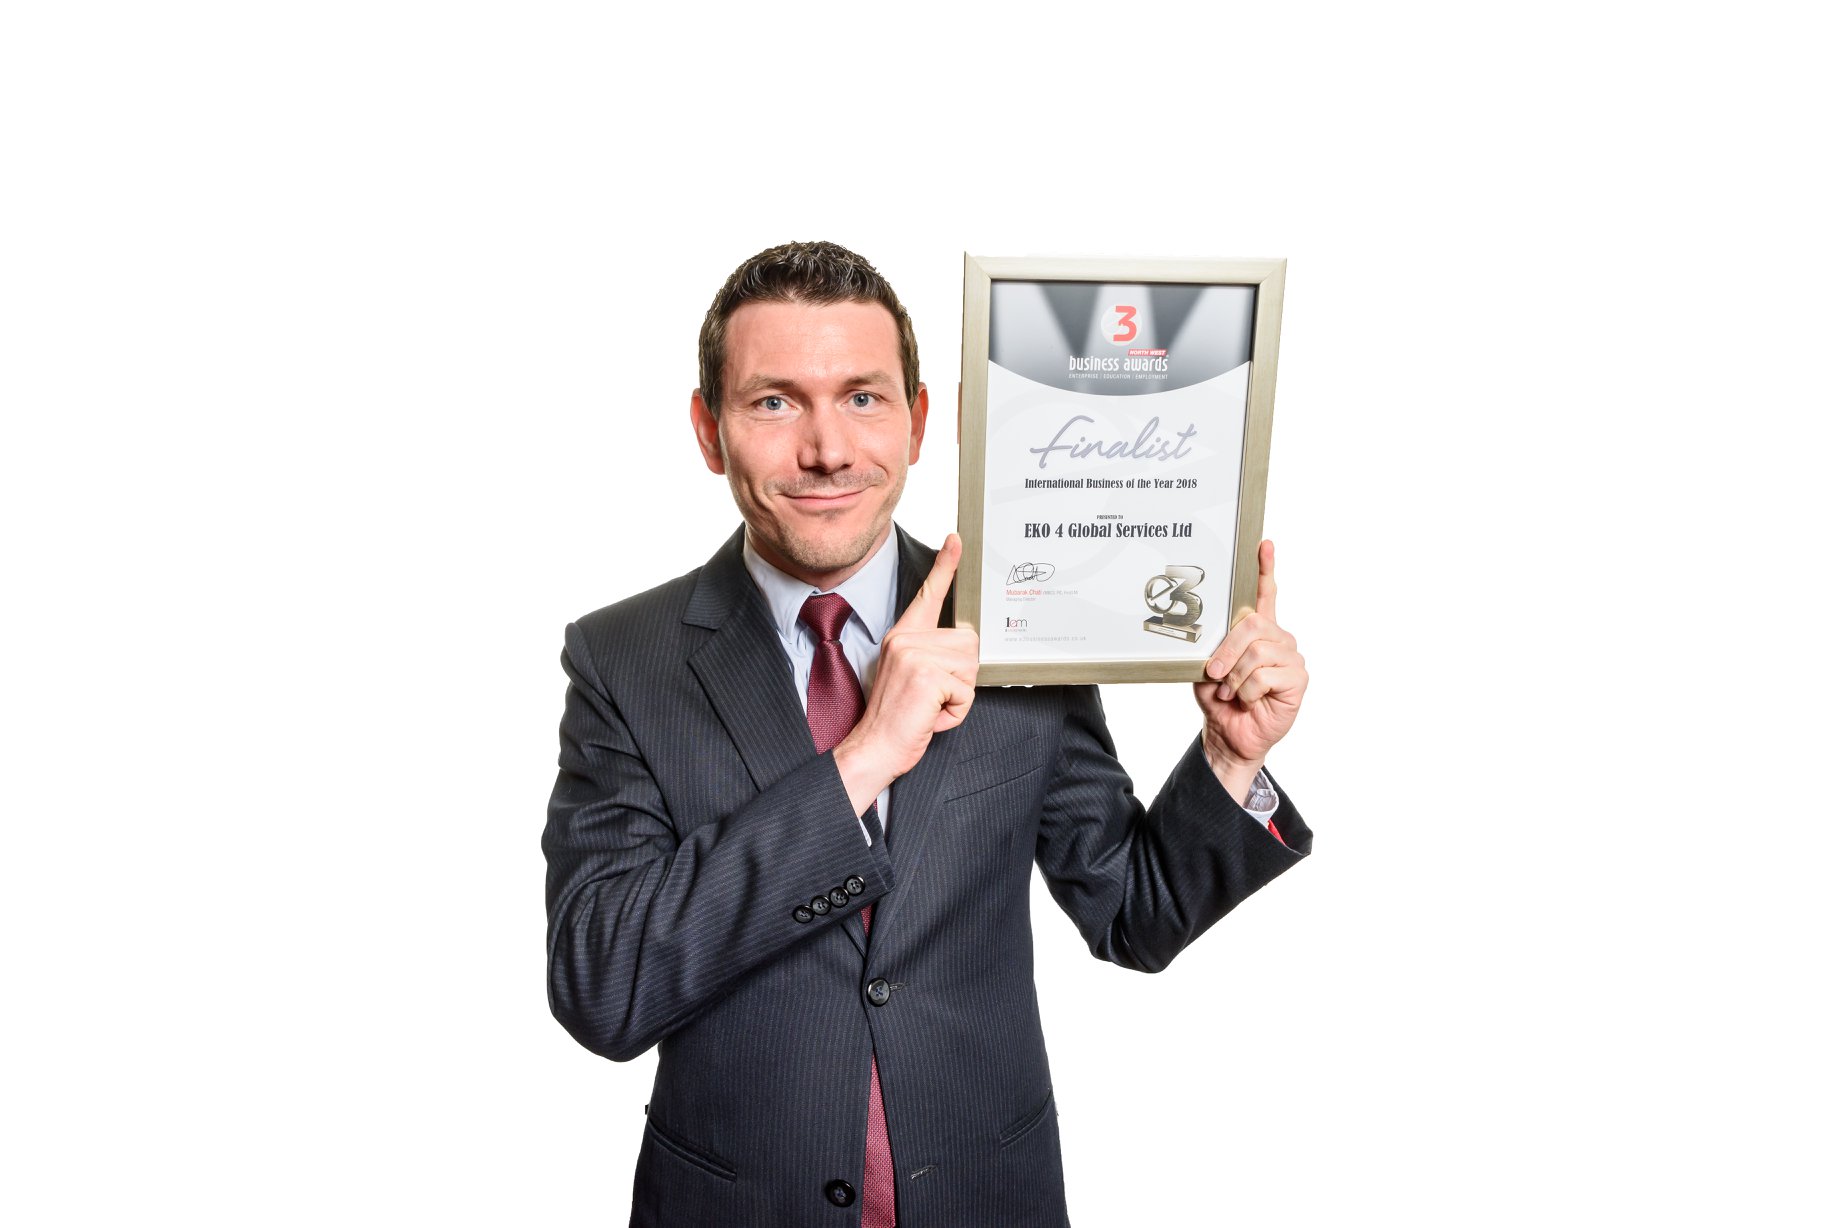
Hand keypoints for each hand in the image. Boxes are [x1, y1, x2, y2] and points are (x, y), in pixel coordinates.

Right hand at [834, 534, 978, 812]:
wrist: (873, 748)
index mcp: (902, 637)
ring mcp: (914, 655)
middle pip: (969, 642)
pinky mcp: (926, 674)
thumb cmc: (896, 720)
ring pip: (970, 666)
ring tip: (930, 707)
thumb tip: (964, 647)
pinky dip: (956, 711)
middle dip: (962, 676)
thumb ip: (930, 656)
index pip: (928, 595)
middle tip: (933, 698)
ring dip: (959, 695)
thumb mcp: (910, 677)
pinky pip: (966, 690)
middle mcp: (905, 639)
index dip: (945, 566)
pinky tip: (931, 716)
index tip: (956, 540)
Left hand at [1194, 540, 1307, 798]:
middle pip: (1253, 624)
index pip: (1265, 594)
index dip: (1265, 569)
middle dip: (1227, 650)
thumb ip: (1214, 645)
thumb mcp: (1208, 667)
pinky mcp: (1297, 679)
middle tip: (1215, 672)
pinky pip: (1265, 675)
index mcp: (1259, 632)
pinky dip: (1247, 690)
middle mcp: (1279, 640)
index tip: (1263, 544)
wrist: (1229, 735)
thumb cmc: (1220, 700)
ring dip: (1235, 676)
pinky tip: (1248, 699)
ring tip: (1231, 691)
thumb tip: (1210, 634)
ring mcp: (1291, 658)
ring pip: (1257, 652)